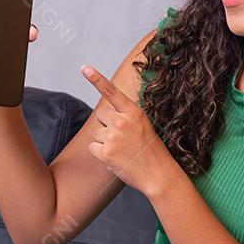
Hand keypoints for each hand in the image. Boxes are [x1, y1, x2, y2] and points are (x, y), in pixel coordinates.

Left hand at [80, 64, 173, 196]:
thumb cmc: (151, 151)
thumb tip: (105, 114)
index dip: (96, 79)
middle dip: (107, 125)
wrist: (159, 174)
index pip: (112, 92)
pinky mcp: (105, 153)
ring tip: (123, 150)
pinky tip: (116, 158)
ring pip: (96, 133)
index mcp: (134, 112)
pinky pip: (92, 148)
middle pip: (100, 115)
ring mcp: (113, 137)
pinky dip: (100, 154)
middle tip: (123, 138)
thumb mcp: (144, 125)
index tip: (84, 68)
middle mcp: (122, 121)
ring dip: (104, 142)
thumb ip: (126, 116)